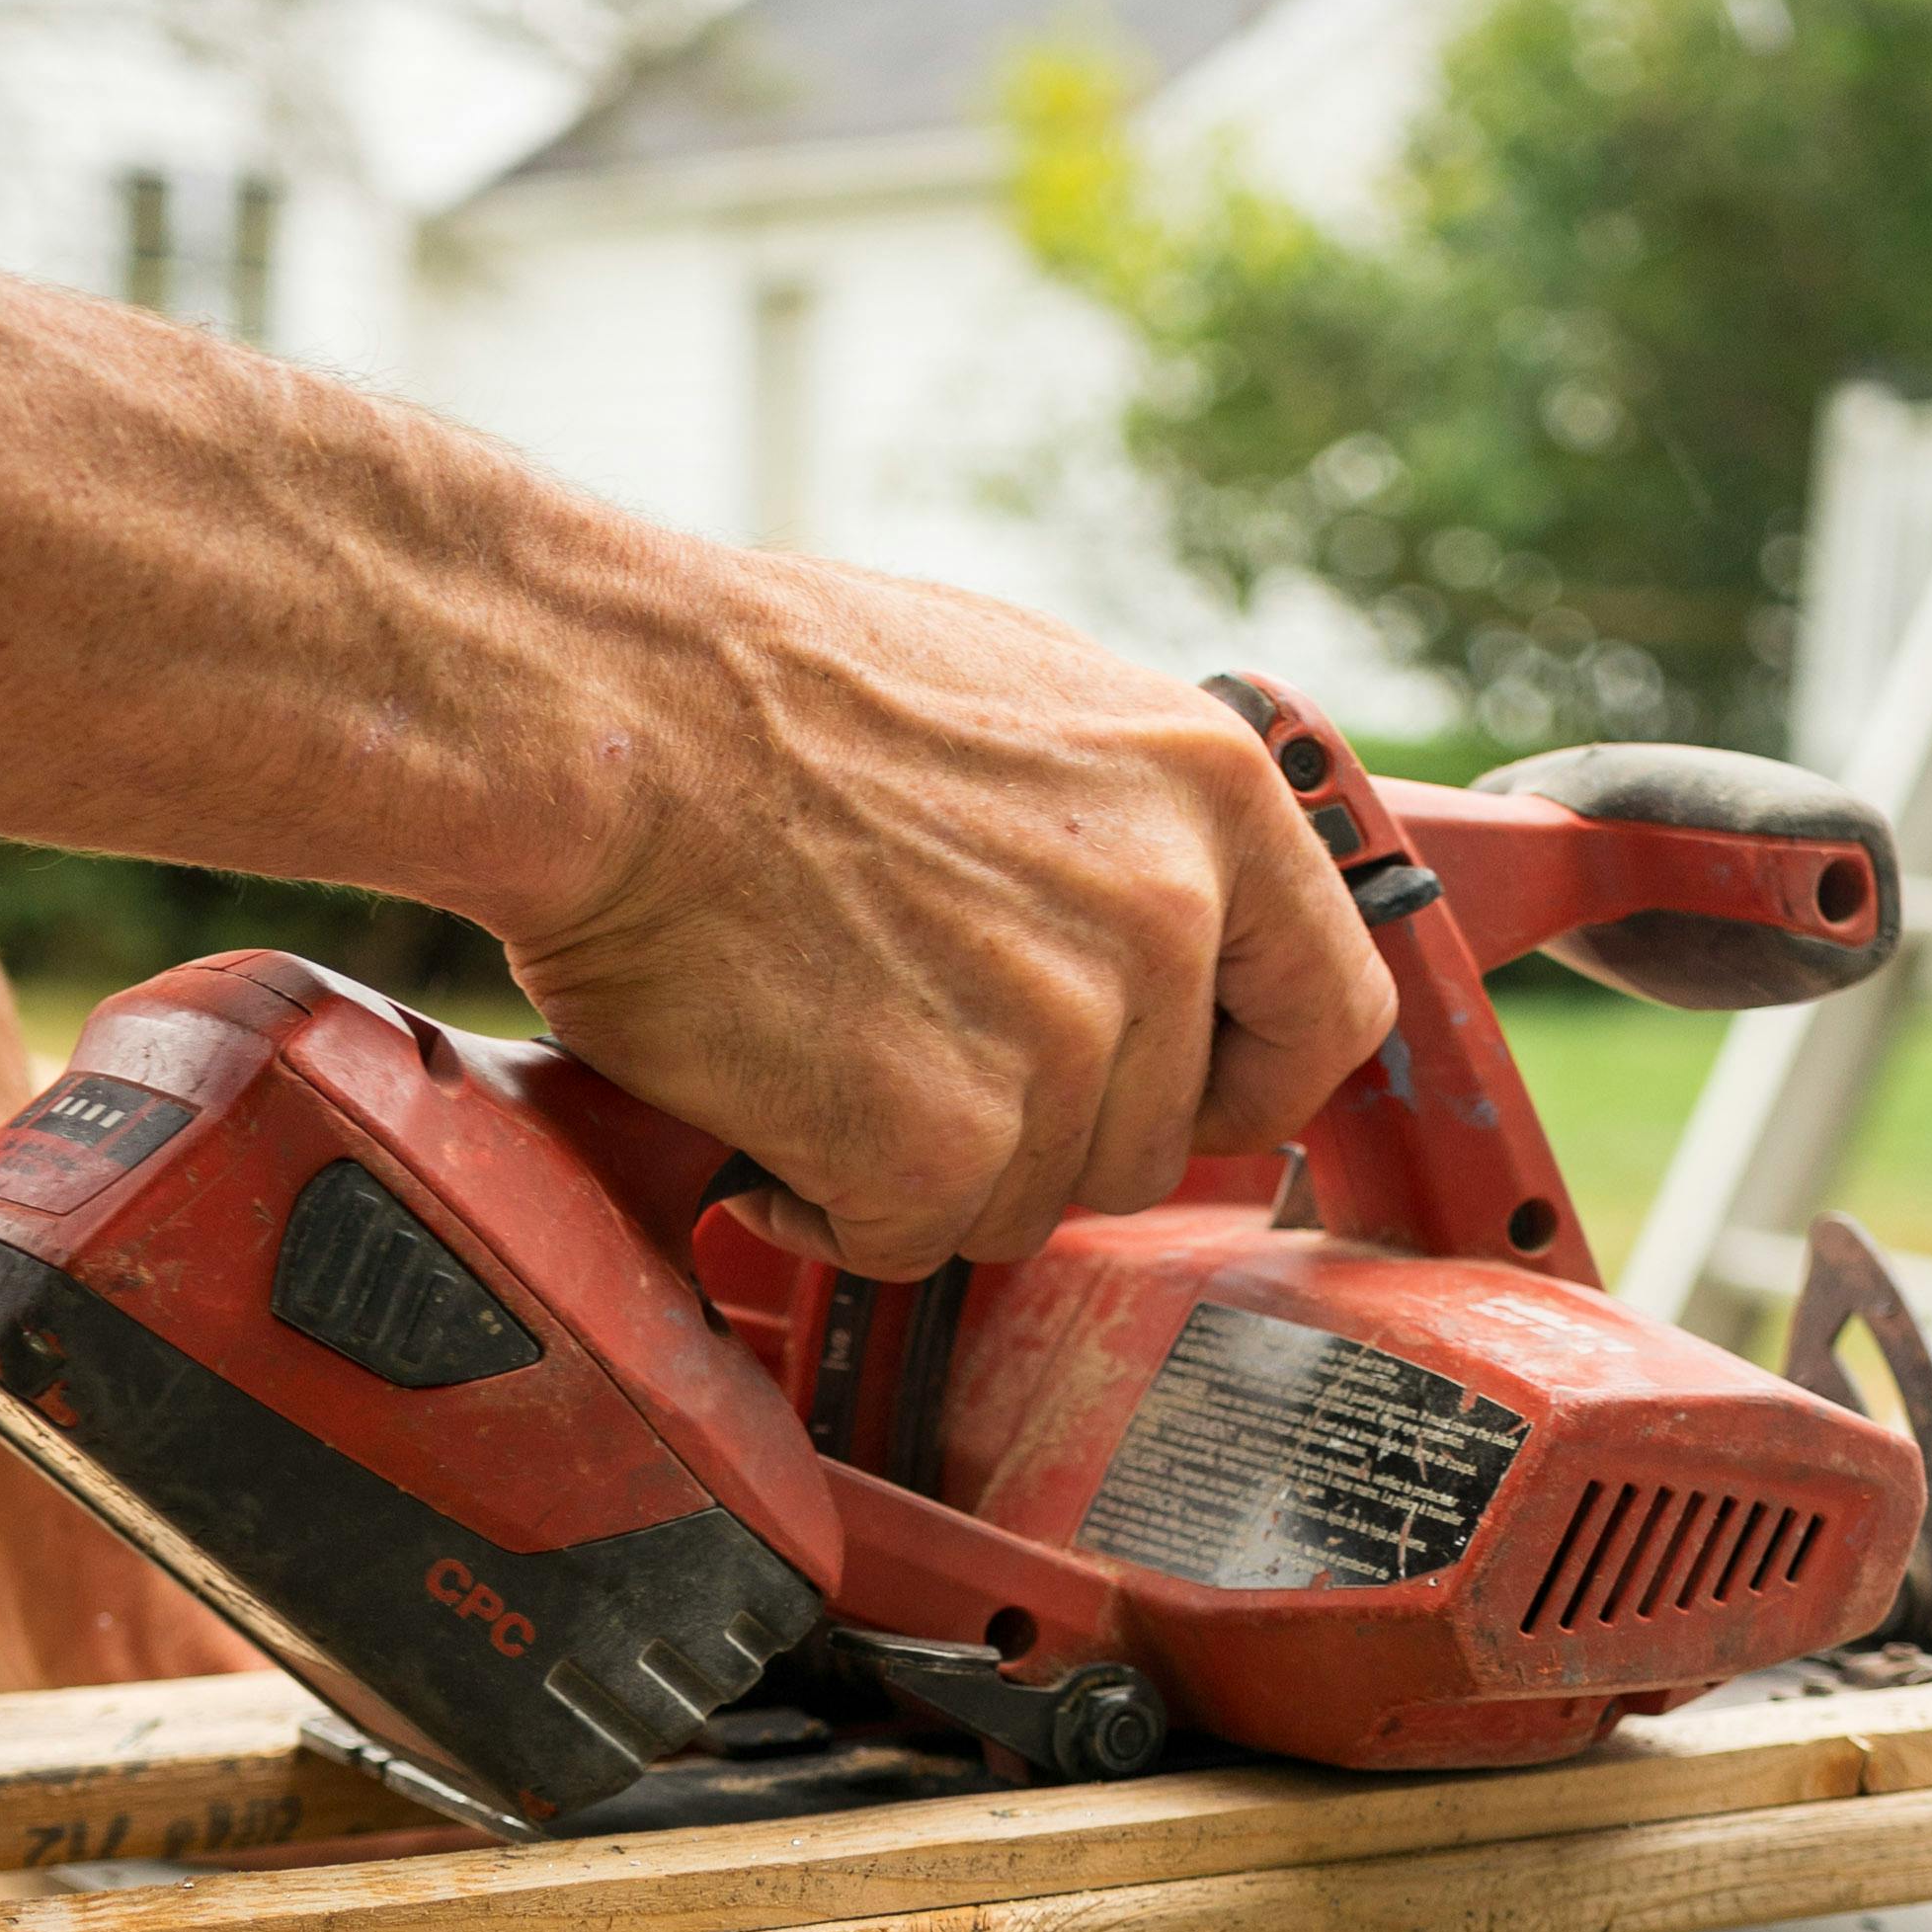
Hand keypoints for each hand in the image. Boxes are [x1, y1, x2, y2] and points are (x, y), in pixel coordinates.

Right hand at [496, 550, 1394, 1281]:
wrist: (603, 714)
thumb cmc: (768, 690)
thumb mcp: (1027, 700)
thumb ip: (1134, 831)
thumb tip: (1175, 936)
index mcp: (1212, 795)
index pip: (1329, 1016)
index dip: (1247, 1082)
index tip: (1181, 1096)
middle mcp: (1164, 919)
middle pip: (1154, 1142)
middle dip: (1036, 1129)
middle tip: (907, 1040)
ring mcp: (1060, 1040)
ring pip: (1030, 1202)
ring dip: (924, 1163)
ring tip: (821, 1039)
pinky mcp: (941, 1142)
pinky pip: (913, 1241)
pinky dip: (828, 1202)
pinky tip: (766, 1104)